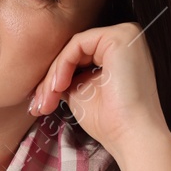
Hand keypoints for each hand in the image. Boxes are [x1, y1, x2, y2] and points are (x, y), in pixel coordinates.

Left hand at [28, 21, 169, 156]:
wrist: (131, 135)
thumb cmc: (109, 120)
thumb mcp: (80, 92)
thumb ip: (67, 76)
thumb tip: (47, 73)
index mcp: (119, 51)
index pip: (78, 57)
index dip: (54, 79)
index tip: (41, 104)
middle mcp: (126, 38)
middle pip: (74, 51)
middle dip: (50, 79)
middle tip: (39, 105)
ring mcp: (125, 34)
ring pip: (73, 48)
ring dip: (53, 75)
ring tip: (47, 100)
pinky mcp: (119, 36)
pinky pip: (77, 44)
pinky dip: (62, 65)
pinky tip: (59, 86)